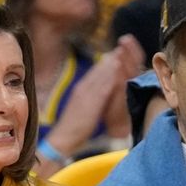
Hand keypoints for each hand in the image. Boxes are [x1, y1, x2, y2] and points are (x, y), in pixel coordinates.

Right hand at [50, 35, 145, 150]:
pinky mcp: (89, 103)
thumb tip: (102, 93)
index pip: (95, 72)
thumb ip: (92, 99)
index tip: (117, 52)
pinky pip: (101, 88)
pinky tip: (116, 69)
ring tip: (121, 51)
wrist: (62, 139)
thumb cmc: (74, 128)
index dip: (107, 62)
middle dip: (111, 58)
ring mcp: (85, 94)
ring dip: (111, 63)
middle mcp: (83, 88)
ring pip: (100, 75)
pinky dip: (109, 77)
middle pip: (98, 70)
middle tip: (123, 46)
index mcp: (81, 89)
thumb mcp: (84, 109)